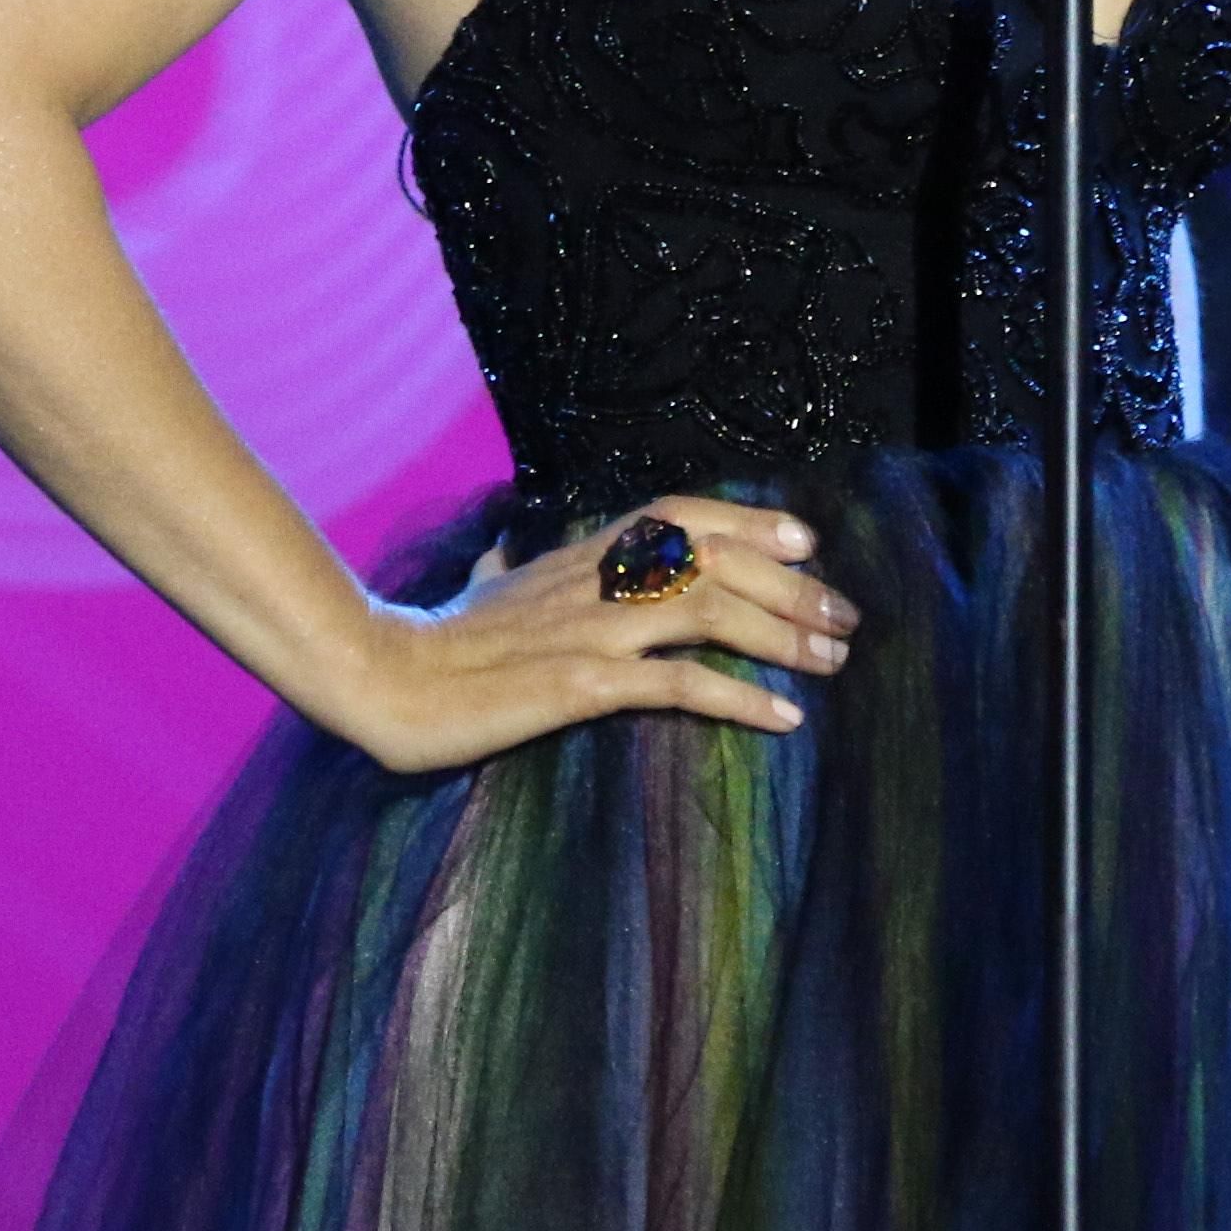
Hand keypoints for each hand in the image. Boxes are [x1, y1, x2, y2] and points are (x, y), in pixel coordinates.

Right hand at [318, 495, 857, 775]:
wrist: (386, 679)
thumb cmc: (432, 639)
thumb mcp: (479, 588)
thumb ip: (504, 567)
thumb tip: (500, 551)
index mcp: (581, 553)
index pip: (680, 512)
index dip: (749, 521)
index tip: (805, 542)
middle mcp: (597, 577)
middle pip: (716, 558)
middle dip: (792, 586)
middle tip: (845, 619)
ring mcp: (592, 627)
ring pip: (711, 609)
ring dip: (783, 635)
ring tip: (833, 663)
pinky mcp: (584, 682)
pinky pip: (680, 683)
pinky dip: (741, 698)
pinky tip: (784, 719)